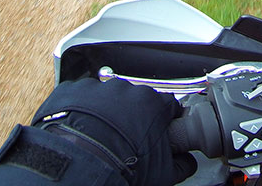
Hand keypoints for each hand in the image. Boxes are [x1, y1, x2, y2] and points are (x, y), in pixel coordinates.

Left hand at [0, 78, 189, 185]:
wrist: (81, 165)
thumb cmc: (121, 167)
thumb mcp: (163, 173)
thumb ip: (182, 163)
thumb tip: (187, 162)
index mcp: (154, 103)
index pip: (167, 107)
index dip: (162, 123)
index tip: (157, 135)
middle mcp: (128, 89)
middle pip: (137, 100)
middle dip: (133, 118)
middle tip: (126, 141)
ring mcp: (100, 87)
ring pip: (108, 98)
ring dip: (106, 113)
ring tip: (101, 138)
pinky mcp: (74, 90)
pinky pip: (81, 98)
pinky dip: (82, 111)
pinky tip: (82, 131)